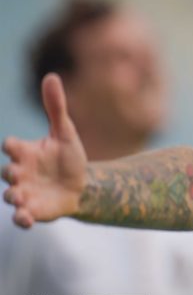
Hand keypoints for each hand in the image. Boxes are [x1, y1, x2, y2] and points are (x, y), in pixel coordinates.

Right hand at [2, 73, 86, 227]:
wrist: (83, 185)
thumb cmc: (70, 157)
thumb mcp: (65, 132)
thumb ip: (56, 107)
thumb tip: (51, 76)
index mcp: (26, 153)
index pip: (11, 146)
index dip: (11, 146)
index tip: (14, 146)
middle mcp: (21, 172)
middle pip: (7, 172)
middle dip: (10, 172)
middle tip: (18, 173)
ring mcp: (25, 192)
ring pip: (10, 195)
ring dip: (12, 195)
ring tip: (19, 195)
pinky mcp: (34, 210)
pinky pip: (21, 217)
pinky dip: (21, 219)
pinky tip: (27, 218)